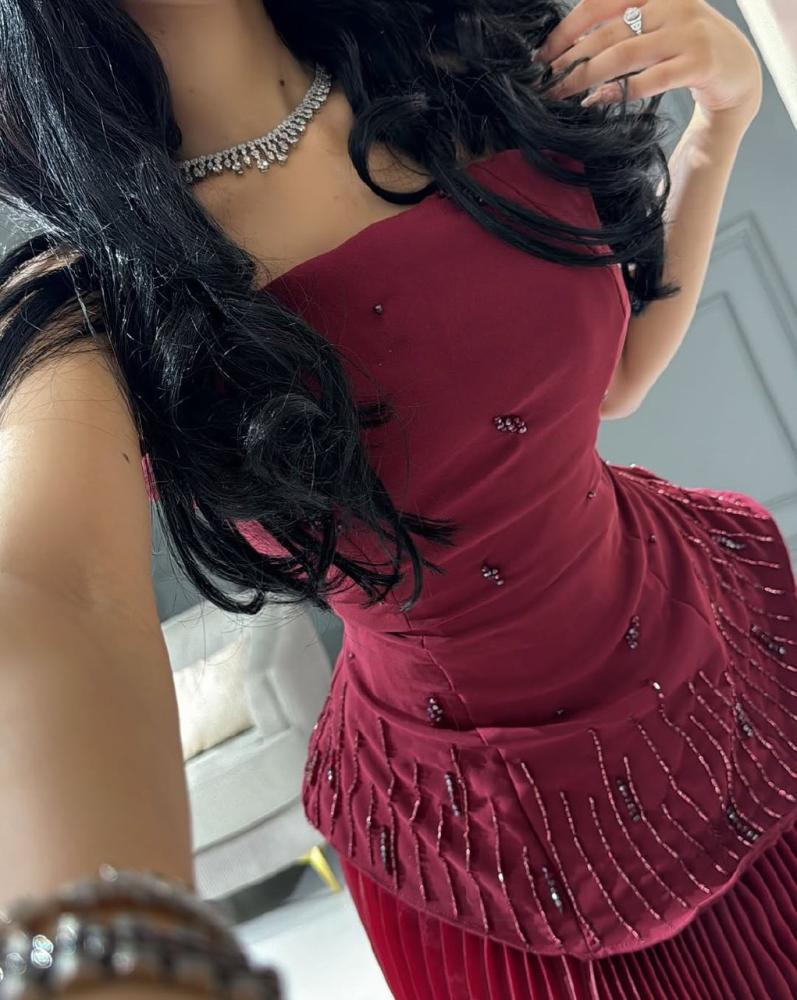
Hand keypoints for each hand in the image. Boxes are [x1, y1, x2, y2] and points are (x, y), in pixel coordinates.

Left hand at [536, 0, 762, 127]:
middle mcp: (673, 5)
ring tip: (564, 93)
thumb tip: (571, 47)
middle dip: (570, 58)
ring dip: (587, 77)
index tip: (542, 54)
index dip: (567, 28)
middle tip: (546, 81)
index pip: (600, 2)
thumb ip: (622, 29)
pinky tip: (598, 101)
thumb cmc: (687, 50)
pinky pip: (649, 80)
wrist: (738, 72)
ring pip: (624, 54)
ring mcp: (688, 33)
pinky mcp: (699, 63)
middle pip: (608, 32)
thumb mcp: (656, 27)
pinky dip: (619, 92)